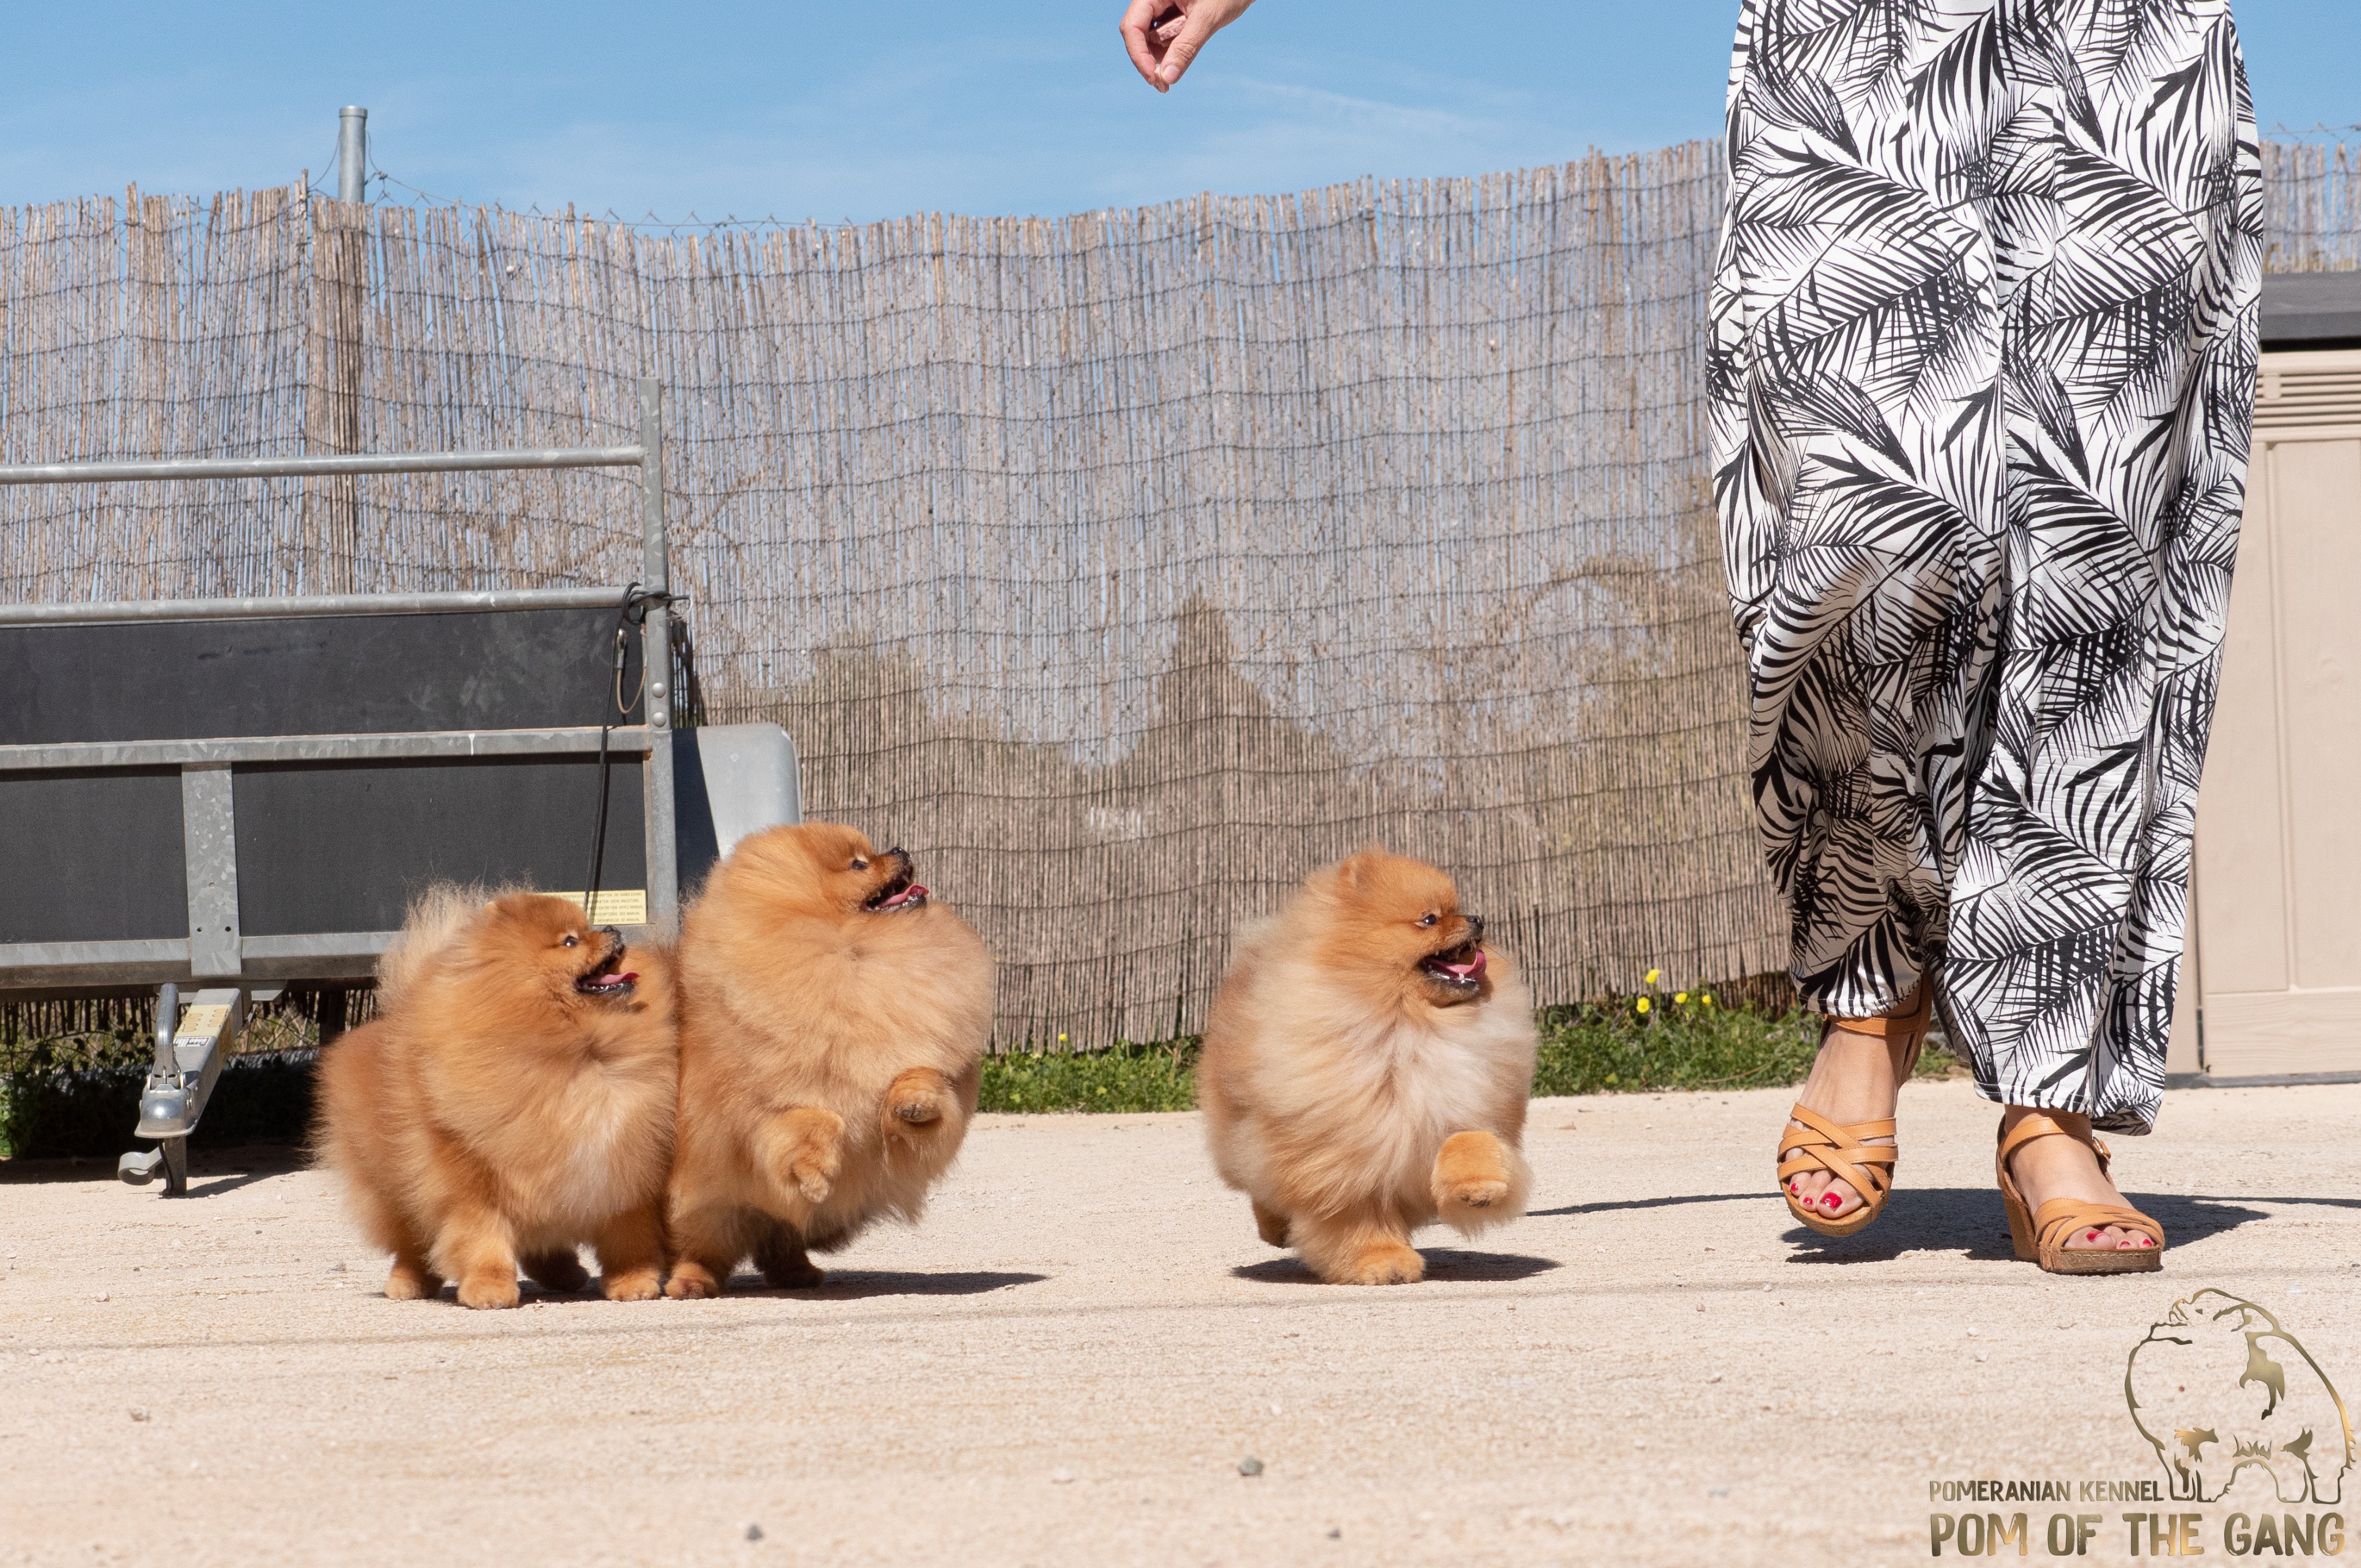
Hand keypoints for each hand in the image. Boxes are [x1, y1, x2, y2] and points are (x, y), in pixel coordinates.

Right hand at [1118, 0, 1257, 91]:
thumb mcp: (1208, 18)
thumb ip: (1186, 46)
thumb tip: (1167, 78)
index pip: (1132, 25)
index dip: (1138, 54)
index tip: (1154, 78)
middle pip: (1138, 34)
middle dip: (1147, 61)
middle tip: (1162, 86)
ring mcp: (1163, 7)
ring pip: (1150, 39)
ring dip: (1159, 60)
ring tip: (1169, 82)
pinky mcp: (1174, 16)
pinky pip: (1164, 38)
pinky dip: (1170, 53)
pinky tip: (1177, 66)